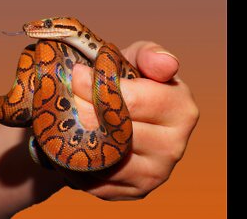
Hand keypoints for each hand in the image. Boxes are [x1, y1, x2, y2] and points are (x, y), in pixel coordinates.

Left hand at [57, 41, 198, 199]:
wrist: (123, 120)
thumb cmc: (131, 84)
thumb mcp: (137, 60)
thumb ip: (149, 55)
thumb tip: (166, 64)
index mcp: (181, 110)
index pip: (132, 101)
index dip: (97, 86)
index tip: (75, 74)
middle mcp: (174, 147)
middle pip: (114, 132)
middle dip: (81, 111)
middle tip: (65, 97)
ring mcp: (155, 174)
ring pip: (103, 159)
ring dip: (75, 138)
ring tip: (66, 118)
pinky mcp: (134, 192)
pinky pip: (96, 180)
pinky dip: (78, 161)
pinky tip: (74, 142)